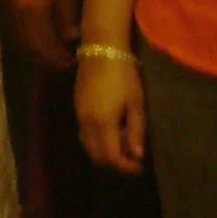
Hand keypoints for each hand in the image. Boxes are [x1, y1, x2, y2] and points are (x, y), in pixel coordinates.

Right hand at [5, 0, 80, 69]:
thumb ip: (67, 14)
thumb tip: (71, 37)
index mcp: (33, 11)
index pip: (45, 44)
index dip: (57, 57)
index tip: (71, 62)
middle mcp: (18, 14)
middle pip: (30, 45)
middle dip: (46, 56)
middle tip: (64, 61)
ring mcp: (11, 8)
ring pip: (23, 37)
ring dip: (38, 48)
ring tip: (55, 50)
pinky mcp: (9, 1)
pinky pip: (19, 27)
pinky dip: (31, 36)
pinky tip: (43, 34)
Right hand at [75, 53, 147, 172]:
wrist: (102, 51)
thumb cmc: (124, 76)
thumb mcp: (136, 103)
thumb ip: (136, 131)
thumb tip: (137, 155)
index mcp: (103, 123)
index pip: (112, 157)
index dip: (126, 166)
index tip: (140, 165)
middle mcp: (87, 123)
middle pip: (96, 155)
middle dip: (114, 162)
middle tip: (132, 157)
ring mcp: (79, 114)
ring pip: (88, 145)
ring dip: (104, 151)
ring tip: (123, 143)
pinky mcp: (76, 106)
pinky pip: (84, 133)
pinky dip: (97, 140)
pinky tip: (111, 130)